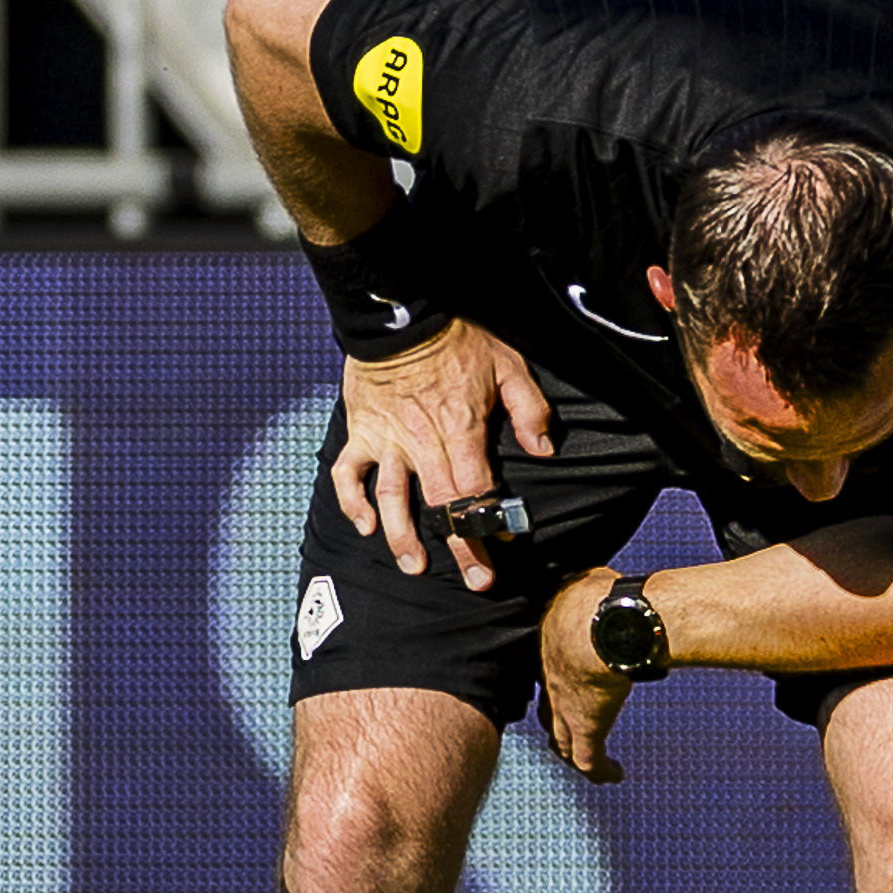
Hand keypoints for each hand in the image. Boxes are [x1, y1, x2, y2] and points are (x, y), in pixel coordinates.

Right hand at [331, 318, 553, 590]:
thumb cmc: (459, 337)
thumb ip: (529, 408)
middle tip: (476, 579)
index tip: (504, 544)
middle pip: (442, 503)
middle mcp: (422, 441)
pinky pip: (349, 472)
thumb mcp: (509, 363)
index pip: (477, 486)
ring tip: (415, 566)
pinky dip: (352, 501)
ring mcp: (388, 439)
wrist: (401, 313)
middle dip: (460, 545)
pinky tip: (365, 526)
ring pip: (392, 495)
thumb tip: (544, 449)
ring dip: (402, 534)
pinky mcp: (361, 432)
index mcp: (461, 427)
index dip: (490, 519)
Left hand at [534, 565, 633, 783]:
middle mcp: (551, 681)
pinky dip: (601, 770)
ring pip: (564, 740)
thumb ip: (587, 583)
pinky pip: (590, 760)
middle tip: (568, 732)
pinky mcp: (590, 727)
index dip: (555, 682)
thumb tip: (597, 575)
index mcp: (549, 646)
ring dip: (576, 752)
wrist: (610, 623)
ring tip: (593, 761)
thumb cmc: (600, 597)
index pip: (546, 671)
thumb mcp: (585, 581)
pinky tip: (614, 774)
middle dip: (557, 723)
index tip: (564, 684)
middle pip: (548, 711)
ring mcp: (568, 707)